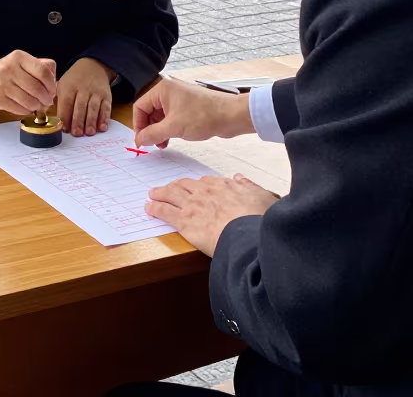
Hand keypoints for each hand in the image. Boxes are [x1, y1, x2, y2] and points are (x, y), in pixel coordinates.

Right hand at [0, 51, 56, 116]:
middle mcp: (9, 69)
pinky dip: (27, 110)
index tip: (52, 91)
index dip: (52, 84)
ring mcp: (2, 85)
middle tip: (47, 101)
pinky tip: (27, 107)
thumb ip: (42, 66)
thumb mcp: (23, 61)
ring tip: (38, 105)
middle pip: (37, 88)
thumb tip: (54, 80)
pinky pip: (19, 109)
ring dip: (37, 106)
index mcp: (19, 57)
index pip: (43, 72)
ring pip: (29, 101)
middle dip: (46, 98)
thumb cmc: (7, 69)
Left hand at [57, 57, 113, 136]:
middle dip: (78, 121)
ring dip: (91, 121)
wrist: (93, 66)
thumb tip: (55, 120)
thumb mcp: (62, 84)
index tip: (64, 129)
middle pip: (80, 106)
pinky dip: (104, 118)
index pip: (66, 102)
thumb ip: (59, 100)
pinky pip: (106, 107)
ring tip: (89, 133)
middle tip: (77, 133)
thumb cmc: (74, 79)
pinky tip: (102, 127)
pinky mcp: (106, 95)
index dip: (65, 116)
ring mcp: (96, 92)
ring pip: (93, 107)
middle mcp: (83, 88)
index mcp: (69, 86)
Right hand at [133, 76, 253, 148]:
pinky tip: (172, 139)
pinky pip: (171, 118)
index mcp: (162, 90)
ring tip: (163, 144)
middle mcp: (169, 92)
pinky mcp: (188, 107)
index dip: (138, 125)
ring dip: (159, 131)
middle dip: (149, 129)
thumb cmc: (204, 116)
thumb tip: (139, 140)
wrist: (231, 115)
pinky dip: (169, 129)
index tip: (141, 141)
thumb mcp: (174, 127)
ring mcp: (179, 99)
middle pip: (149, 111)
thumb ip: (152, 134)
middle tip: (153, 144)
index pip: (140, 107)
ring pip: (160, 116)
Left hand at [147, 175, 278, 256]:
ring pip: (172, 194)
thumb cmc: (259, 219)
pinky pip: (165, 211)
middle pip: (186, 185)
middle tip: (169, 187)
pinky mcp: (184, 222)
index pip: (207, 182)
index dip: (199, 185)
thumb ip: (250, 186)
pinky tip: (149, 207)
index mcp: (225, 186)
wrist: (248, 234)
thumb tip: (241, 178)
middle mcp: (206, 192)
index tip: (196, 187)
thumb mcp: (264, 196)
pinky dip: (155, 207)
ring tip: (153, 194)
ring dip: (160, 193)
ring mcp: (193, 205)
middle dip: (176, 185)